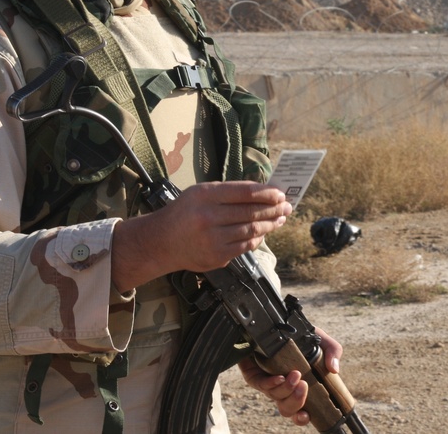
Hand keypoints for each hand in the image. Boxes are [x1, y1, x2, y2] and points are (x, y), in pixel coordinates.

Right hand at [112, 181, 291, 290]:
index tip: (280, 194)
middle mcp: (208, 217)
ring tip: (279, 219)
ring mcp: (213, 239)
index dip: (267, 193)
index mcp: (205, 195)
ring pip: (251, 230)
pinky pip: (245, 246)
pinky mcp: (216, 256)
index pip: (245, 192)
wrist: (161, 242)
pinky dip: (257, 238)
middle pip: (251, 212)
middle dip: (273, 209)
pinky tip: (264, 233)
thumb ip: (228, 192)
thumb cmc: (183, 213)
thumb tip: (263, 191)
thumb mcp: (200, 193)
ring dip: (270, 224)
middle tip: (286, 207)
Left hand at [239, 327, 342, 426]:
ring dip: (286, 389)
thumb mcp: (321, 341)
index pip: (298, 411)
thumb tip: (334, 369)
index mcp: (297, 388)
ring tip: (295, 375)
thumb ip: (332, 352)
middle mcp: (282, 389)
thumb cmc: (301, 336)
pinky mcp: (254, 373)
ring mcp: (268, 382)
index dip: (301, 418)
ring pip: (275, 396)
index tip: (307, 414)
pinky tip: (280, 377)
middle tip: (304, 385)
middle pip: (286, 408)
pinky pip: (260, 384)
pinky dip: (271, 382)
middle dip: (296, 401)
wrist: (280, 322)